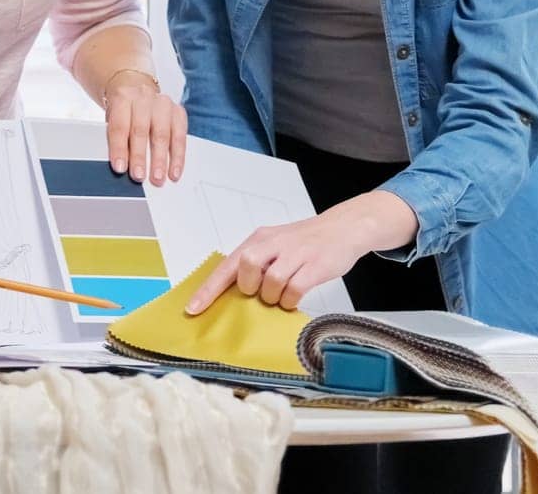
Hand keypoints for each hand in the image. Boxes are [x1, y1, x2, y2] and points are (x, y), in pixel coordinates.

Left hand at [104, 72, 187, 185]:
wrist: (136, 90)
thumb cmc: (124, 111)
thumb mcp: (112, 120)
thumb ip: (116, 139)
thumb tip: (121, 167)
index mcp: (123, 97)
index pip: (119, 126)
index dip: (119, 148)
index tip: (120, 168)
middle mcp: (143, 97)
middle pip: (141, 129)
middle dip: (139, 156)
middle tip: (139, 176)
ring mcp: (163, 103)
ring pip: (162, 134)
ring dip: (160, 159)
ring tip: (157, 177)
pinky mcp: (178, 111)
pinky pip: (180, 136)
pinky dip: (178, 157)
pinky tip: (174, 171)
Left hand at [185, 191, 418, 313]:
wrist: (343, 228)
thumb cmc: (306, 241)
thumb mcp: (276, 245)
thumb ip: (257, 263)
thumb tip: (233, 292)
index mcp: (260, 239)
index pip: (227, 265)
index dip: (209, 289)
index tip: (193, 309)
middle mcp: (275, 243)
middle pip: (247, 267)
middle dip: (251, 287)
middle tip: (262, 292)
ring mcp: (296, 253)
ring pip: (272, 281)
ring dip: (275, 296)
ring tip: (284, 294)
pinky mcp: (315, 265)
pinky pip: (295, 290)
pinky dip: (292, 300)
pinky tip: (296, 296)